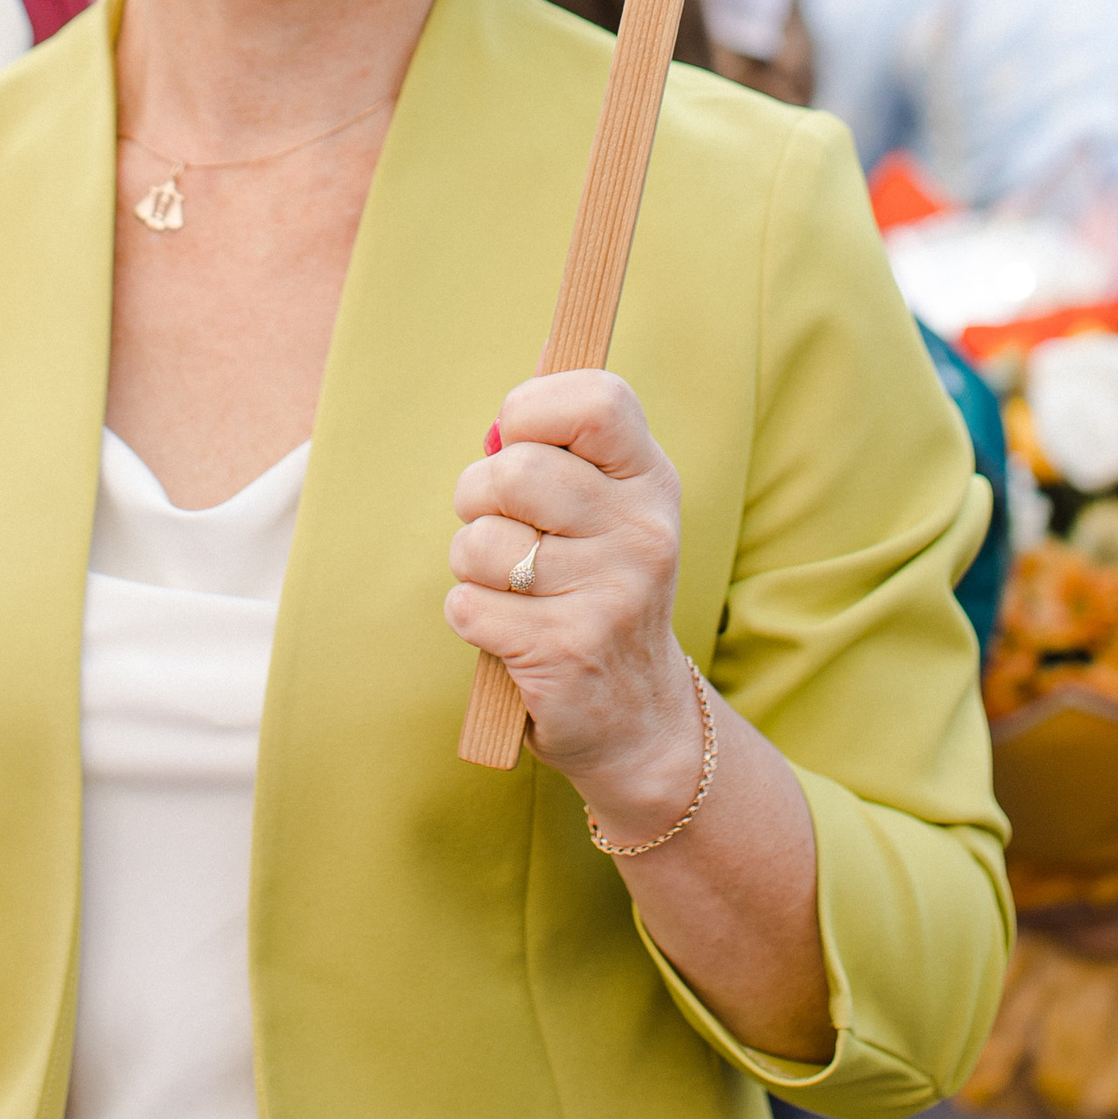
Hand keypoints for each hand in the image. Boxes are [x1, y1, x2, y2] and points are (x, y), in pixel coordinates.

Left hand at [447, 371, 700, 836]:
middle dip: (477, 496)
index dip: (533, 409)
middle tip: (498, 528)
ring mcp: (610, 595)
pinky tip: (508, 633)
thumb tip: (493, 431)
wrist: (638, 717)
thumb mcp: (607, 513)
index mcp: (651, 482)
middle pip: (513, 471)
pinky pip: (467, 605)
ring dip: (471, 565)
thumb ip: (557, 458)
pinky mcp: (567, 652)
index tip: (516, 441)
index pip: (598, 401)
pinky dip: (469, 617)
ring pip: (478, 542)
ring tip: (510, 588)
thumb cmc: (597, 590)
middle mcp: (642, 533)